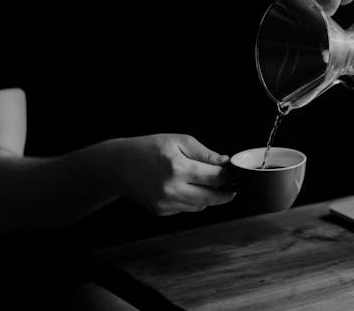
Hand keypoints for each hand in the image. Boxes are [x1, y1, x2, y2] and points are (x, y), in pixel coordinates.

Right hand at [111, 133, 235, 215]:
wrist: (119, 165)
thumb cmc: (149, 148)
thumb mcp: (178, 141)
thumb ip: (204, 153)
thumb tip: (225, 163)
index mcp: (178, 168)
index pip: (215, 177)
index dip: (229, 176)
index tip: (234, 173)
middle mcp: (172, 189)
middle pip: (211, 198)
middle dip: (225, 193)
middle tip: (231, 187)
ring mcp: (166, 203)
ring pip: (200, 206)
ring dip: (207, 196)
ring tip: (204, 183)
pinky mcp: (161, 211)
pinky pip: (186, 208)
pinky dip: (191, 199)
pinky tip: (183, 187)